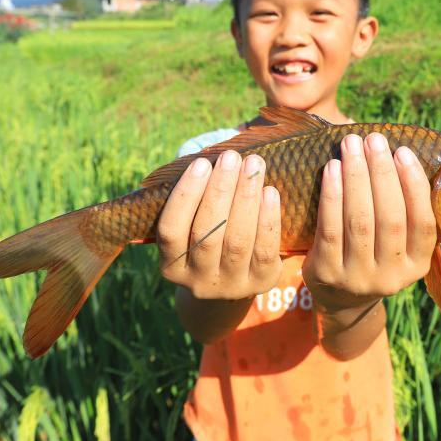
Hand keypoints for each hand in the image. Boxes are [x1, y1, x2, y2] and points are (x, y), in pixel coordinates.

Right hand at [157, 151, 282, 299]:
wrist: (236, 277)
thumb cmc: (210, 235)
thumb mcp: (194, 225)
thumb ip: (195, 199)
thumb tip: (210, 154)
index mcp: (172, 266)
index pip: (171, 230)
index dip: (185, 195)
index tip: (201, 163)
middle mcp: (198, 281)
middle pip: (207, 233)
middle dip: (220, 190)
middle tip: (232, 157)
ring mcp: (230, 286)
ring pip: (237, 240)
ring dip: (246, 198)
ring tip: (253, 165)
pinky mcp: (261, 283)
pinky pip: (265, 250)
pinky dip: (268, 218)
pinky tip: (270, 192)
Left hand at [303, 132, 437, 315]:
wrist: (340, 298)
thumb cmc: (373, 253)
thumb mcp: (397, 245)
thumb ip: (403, 210)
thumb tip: (398, 152)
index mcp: (417, 266)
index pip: (422, 223)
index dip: (414, 185)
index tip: (403, 151)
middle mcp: (392, 277)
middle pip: (389, 218)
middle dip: (381, 173)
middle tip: (373, 139)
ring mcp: (359, 278)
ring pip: (360, 221)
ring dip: (356, 178)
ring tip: (351, 146)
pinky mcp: (328, 274)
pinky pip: (330, 229)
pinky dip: (332, 195)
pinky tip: (332, 169)